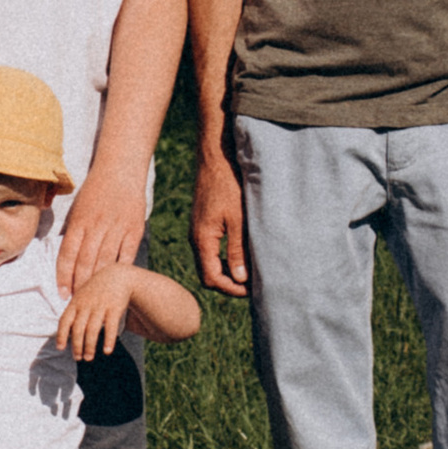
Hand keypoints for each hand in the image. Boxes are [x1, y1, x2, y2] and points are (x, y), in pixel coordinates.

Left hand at [54, 169, 144, 295]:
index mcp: (79, 220)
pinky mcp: (134, 230)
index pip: (67, 254)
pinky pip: (126, 256)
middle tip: (78, 303)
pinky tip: (116, 285)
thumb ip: (72, 231)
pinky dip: (120, 272)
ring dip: (98, 283)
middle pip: (85, 262)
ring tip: (94, 299)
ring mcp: (117, 228)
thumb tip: (64, 257)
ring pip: (104, 262)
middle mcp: (96, 225)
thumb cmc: (96, 189)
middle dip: (79, 286)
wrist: (121, 169)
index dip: (63, 277)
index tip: (62, 294)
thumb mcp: (78, 206)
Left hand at [55, 263, 138, 360]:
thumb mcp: (82, 295)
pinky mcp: (114, 308)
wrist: (117, 276)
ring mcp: (100, 306)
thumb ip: (74, 311)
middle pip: (78, 329)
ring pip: (92, 330)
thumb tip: (66, 332)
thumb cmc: (97, 289)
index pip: (65, 320)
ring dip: (89, 346)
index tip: (60, 348)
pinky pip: (111, 327)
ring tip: (89, 357)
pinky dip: (109, 340)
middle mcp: (86, 305)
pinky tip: (107, 351)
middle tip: (78, 358)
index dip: (61, 335)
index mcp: (76, 302)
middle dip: (76, 346)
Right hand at [189, 141, 249, 296]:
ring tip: (248, 271)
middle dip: (228, 283)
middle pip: (208, 274)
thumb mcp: (238, 219)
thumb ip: (237, 250)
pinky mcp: (203, 223)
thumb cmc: (228, 185)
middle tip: (251, 285)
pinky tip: (240, 253)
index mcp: (202, 240)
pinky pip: (210, 249)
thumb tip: (240, 278)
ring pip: (209, 261)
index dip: (231, 288)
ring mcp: (198, 230)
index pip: (211, 278)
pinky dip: (223, 257)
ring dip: (227, 270)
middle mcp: (196, 238)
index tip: (251, 290)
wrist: (216, 158)